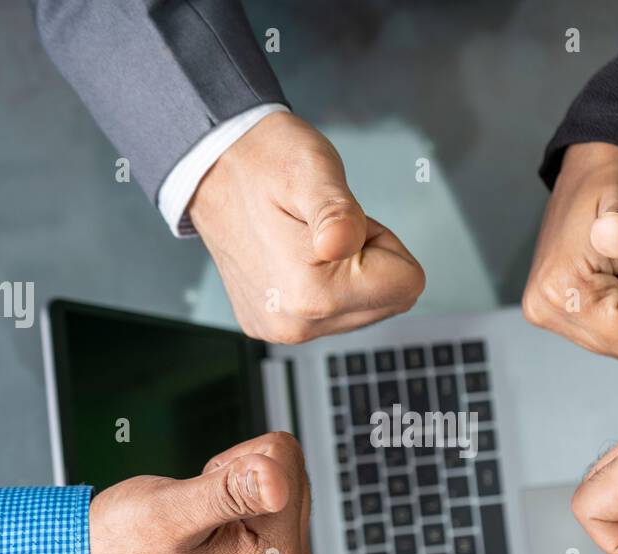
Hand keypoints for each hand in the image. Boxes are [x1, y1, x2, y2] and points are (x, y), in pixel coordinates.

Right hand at [88, 431, 311, 553]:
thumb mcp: (171, 514)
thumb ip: (229, 493)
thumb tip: (279, 480)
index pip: (284, 457)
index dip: (232, 464)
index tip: (202, 500)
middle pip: (288, 468)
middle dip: (236, 478)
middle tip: (194, 514)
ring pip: (279, 480)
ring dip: (231, 491)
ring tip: (195, 524)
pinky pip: (269, 499)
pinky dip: (232, 502)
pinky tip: (204, 530)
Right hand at [189, 112, 424, 343]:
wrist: (210, 165)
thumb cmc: (266, 160)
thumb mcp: (313, 170)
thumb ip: (336, 211)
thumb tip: (343, 243)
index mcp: (312, 294)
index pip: (407, 284)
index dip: (383, 243)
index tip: (343, 222)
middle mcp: (295, 325)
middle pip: (387, 302)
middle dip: (368, 261)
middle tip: (324, 229)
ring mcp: (280, 330)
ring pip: (362, 309)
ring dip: (348, 272)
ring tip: (306, 239)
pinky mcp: (271, 327)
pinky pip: (330, 313)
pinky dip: (323, 283)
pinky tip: (289, 254)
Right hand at [522, 142, 617, 362]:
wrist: (601, 161)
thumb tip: (615, 239)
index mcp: (560, 289)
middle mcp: (543, 307)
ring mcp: (544, 309)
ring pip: (614, 340)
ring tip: (611, 261)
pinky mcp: (552, 308)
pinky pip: (605, 330)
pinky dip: (614, 303)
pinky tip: (603, 270)